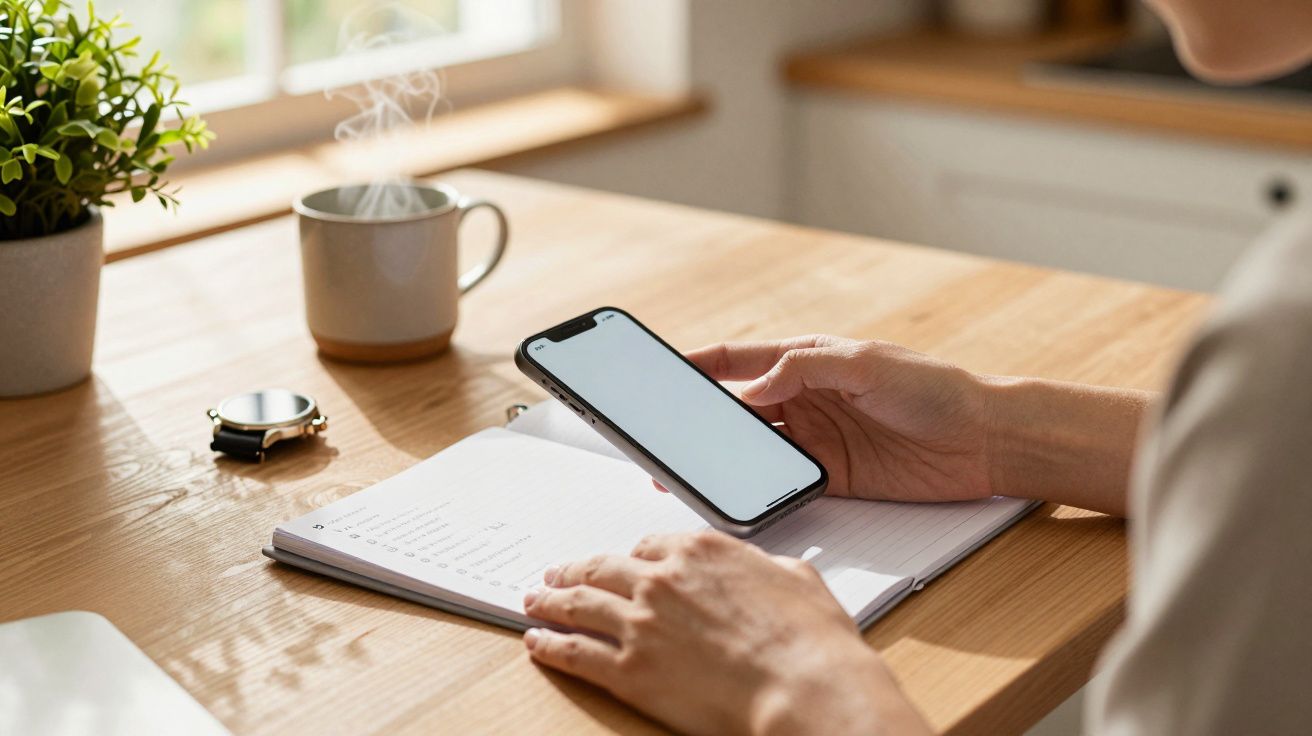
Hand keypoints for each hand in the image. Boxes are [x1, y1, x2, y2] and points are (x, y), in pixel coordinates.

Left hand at [523, 530, 930, 735]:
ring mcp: (641, 623)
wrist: (804, 687)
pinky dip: (550, 645)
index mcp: (700, 550)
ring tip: (535, 601)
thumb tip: (765, 568)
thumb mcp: (797, 579)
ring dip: (550, 601)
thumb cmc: (811, 641)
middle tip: (557, 574)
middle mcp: (662, 579)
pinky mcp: (629, 669)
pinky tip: (537, 643)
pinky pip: (575, 652)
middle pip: (602, 568)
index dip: (630, 559)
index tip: (620, 565)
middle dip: (575, 570)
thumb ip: (766, 567)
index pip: (648, 546)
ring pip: (579, 604)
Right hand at [687, 335, 993, 502]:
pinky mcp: (831, 477)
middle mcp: (805, 399)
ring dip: (723, 457)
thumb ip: (804, 370)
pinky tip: (738, 493)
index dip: (699, 365)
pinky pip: (783, 483)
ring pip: (754, 448)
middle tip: (665, 434)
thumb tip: (752, 389)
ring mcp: (816, 440)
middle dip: (699, 420)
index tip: (661, 372)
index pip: (739, 360)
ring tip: (689, 468)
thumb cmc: (935, 388)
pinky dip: (758, 488)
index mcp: (807, 361)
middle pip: (737, 409)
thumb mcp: (867, 364)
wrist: (985, 440)